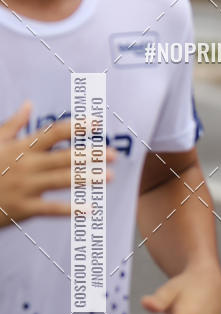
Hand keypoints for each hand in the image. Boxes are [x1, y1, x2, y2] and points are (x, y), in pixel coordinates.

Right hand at [0, 101, 114, 226]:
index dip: (76, 127)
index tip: (97, 124)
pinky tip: (90, 208)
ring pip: (61, 180)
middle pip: (64, 157)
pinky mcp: (23, 208)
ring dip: (87, 178)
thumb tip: (28, 104)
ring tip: (109, 176)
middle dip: (90, 154)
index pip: (53, 132)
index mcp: (22, 147)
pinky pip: (51, 208)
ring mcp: (25, 186)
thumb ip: (13, 124)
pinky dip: (70, 209)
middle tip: (114, 154)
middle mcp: (27, 164)